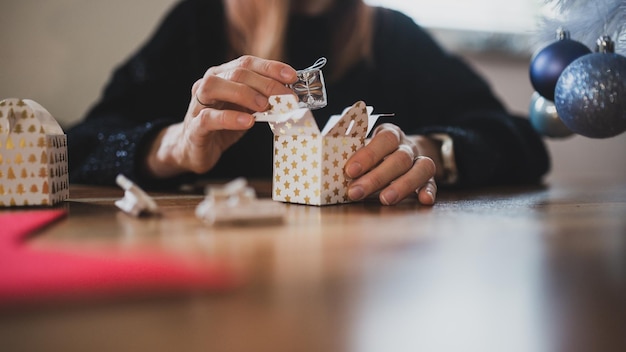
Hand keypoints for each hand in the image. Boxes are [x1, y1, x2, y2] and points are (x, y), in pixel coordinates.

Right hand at [145, 56, 297, 177]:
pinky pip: (208, 118)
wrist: (194, 148)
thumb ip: (263, 99)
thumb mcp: (246, 109)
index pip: (247, 63)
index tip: (292, 77)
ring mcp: (198, 104)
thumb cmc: (223, 125)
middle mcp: (208, 84)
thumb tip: (289, 95)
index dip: (270, 67)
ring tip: (264, 106)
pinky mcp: (194, 127)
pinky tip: (247, 122)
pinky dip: (229, 118)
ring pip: (214, 87)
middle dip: (265, 83)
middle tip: (286, 97)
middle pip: (236, 73)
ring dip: (244, 94)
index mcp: (222, 75)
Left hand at [344, 123, 437, 204]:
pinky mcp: (430, 178)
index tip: (350, 171)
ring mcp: (420, 161)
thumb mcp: (364, 148)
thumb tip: (326, 165)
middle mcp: (408, 146)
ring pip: (421, 168)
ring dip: (403, 185)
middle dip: (376, 177)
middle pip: (399, 158)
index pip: (384, 139)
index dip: (368, 154)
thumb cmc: (375, 154)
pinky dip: (429, 191)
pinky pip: (433, 182)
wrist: (405, 153)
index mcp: (390, 134)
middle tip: (356, 192)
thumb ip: (351, 154)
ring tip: (386, 200)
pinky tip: (423, 200)